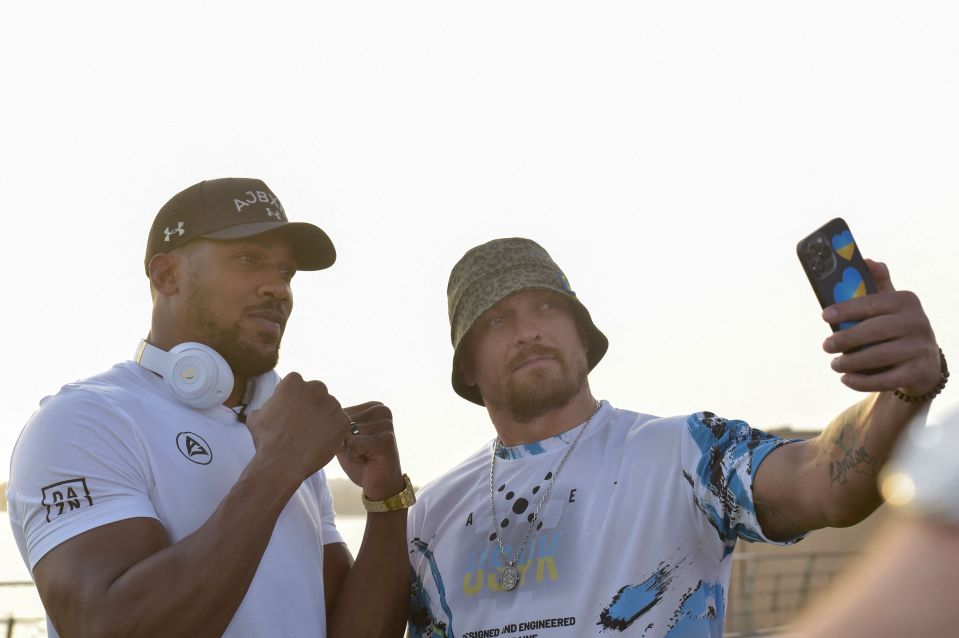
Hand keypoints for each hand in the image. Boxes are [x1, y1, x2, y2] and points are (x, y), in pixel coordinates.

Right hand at [244, 372, 348, 481]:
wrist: (283, 461)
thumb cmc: (267, 439)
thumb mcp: (256, 416)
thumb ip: (268, 405)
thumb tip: (271, 406)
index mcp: (294, 382)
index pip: (297, 384)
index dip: (293, 398)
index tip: (290, 412)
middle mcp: (316, 388)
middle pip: (316, 392)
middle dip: (311, 404)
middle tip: (303, 422)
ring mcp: (332, 404)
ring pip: (330, 407)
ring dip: (323, 417)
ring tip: (312, 435)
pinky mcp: (343, 420)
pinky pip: (340, 423)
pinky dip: (334, 431)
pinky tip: (322, 441)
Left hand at [337, 402, 403, 500]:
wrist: (378, 485)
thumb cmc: (360, 460)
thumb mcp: (343, 438)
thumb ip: (335, 423)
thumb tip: (324, 416)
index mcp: (374, 406)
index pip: (341, 412)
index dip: (340, 432)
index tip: (355, 443)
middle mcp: (382, 410)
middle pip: (344, 420)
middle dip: (345, 440)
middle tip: (360, 451)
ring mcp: (386, 423)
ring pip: (348, 432)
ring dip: (350, 449)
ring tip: (364, 455)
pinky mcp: (386, 438)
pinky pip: (354, 443)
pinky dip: (354, 455)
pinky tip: (368, 459)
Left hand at [822, 259, 939, 395]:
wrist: (923, 362)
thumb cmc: (895, 328)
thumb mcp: (889, 305)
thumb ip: (877, 284)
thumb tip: (867, 261)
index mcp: (906, 301)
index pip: (872, 303)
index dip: (846, 309)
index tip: (824, 315)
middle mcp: (918, 322)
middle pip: (874, 331)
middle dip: (845, 339)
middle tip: (826, 345)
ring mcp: (921, 348)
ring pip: (879, 356)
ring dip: (851, 362)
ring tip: (835, 364)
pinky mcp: (920, 371)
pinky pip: (886, 379)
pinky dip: (862, 381)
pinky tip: (846, 379)